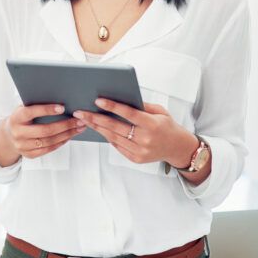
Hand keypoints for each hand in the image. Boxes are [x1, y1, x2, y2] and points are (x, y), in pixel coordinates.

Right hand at [0, 103, 85, 159]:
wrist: (8, 135)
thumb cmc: (21, 118)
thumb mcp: (23, 108)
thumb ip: (36, 104)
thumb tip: (59, 98)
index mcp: (16, 117)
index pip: (31, 112)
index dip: (46, 110)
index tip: (62, 107)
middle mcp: (18, 133)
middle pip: (44, 130)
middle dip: (64, 125)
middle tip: (78, 120)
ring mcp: (23, 145)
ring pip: (49, 141)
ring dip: (66, 135)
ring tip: (78, 128)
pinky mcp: (29, 154)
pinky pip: (48, 149)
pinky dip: (61, 142)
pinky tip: (69, 136)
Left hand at [74, 98, 197, 166]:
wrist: (177, 148)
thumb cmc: (167, 126)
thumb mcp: (160, 111)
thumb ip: (142, 105)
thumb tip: (121, 97)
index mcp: (152, 125)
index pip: (129, 114)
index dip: (112, 107)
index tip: (98, 100)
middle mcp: (145, 139)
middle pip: (116, 127)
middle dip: (96, 118)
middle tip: (81, 112)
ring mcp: (140, 151)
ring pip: (113, 138)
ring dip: (97, 128)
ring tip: (84, 119)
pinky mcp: (135, 159)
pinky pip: (117, 146)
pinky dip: (107, 136)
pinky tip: (98, 128)